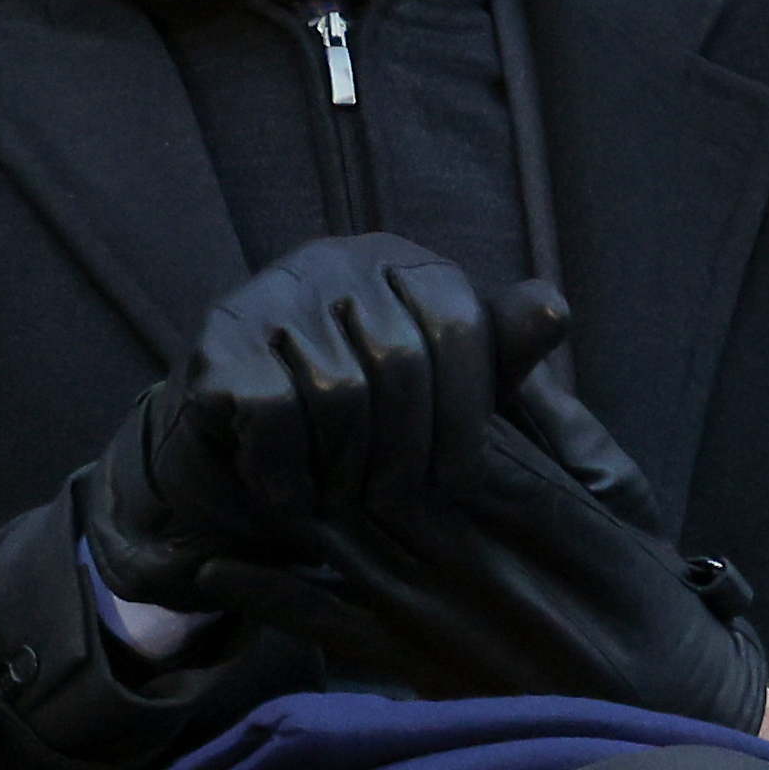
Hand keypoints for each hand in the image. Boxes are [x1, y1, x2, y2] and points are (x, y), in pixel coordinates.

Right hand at [81, 236, 542, 610]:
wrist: (229, 459)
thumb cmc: (354, 429)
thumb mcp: (440, 392)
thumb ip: (496, 353)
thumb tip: (554, 308)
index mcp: (396, 263)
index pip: (459, 322)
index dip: (466, 413)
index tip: (460, 482)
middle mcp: (331, 261)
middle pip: (400, 361)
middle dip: (406, 452)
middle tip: (399, 508)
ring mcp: (266, 297)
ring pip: (338, 392)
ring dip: (346, 469)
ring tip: (347, 505)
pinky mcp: (215, 345)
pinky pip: (274, 413)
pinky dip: (289, 472)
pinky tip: (295, 500)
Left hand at [196, 373, 768, 730]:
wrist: (657, 699)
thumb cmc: (631, 587)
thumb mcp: (600, 488)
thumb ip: (540, 430)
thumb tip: (491, 370)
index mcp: (506, 485)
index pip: (415, 420)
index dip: (357, 393)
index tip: (313, 366)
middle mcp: (457, 537)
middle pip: (354, 469)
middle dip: (303, 438)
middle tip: (246, 407)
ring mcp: (427, 600)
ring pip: (327, 531)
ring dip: (268, 499)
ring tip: (216, 471)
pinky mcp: (409, 657)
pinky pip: (319, 618)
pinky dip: (262, 591)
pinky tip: (210, 569)